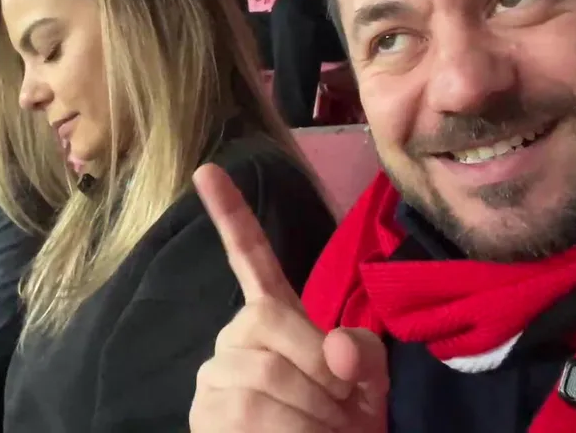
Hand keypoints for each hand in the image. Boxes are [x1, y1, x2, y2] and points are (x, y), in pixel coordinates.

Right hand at [188, 164, 388, 432]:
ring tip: (325, 431)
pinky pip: (248, 411)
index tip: (208, 169)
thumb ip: (364, 352)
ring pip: (266, 374)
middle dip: (321, 372)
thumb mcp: (371, 382)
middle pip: (270, 325)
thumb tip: (334, 347)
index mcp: (274, 315)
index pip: (250, 256)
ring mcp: (215, 375)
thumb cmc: (346, 423)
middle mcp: (237, 336)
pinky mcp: (204, 415)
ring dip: (313, 413)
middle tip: (344, 409)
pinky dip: (290, 431)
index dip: (230, 214)